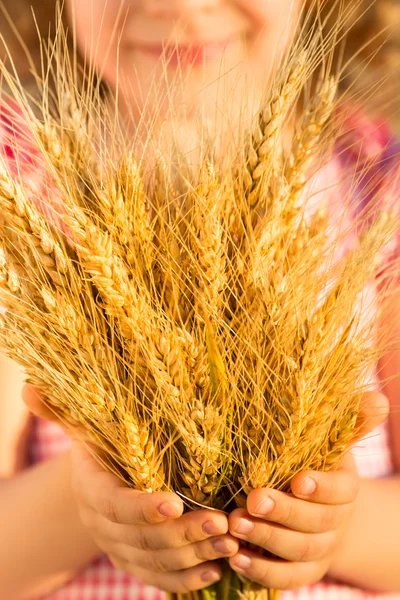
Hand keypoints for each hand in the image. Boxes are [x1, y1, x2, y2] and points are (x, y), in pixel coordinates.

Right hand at [22, 384, 238, 592]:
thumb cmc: (103, 443)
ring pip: (156, 560)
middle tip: (220, 522)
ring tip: (229, 542)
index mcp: (92, 489)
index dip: (141, 507)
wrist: (101, 478)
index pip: (115, 504)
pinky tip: (215, 570)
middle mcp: (102, 525)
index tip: (174, 502)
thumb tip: (30, 387)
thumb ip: (64, 410)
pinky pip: (159, 579)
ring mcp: (119, 548)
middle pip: (142, 538)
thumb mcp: (87, 424)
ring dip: (194, 554)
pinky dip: (186, 581)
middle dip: (183, 532)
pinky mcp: (136, 562)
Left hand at [228, 391, 388, 590]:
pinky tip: (236, 557)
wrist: (322, 509)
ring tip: (235, 524)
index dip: (322, 488)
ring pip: (298, 551)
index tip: (298, 480)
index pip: (340, 491)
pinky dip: (262, 571)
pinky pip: (286, 577)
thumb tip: (376, 397)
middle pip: (315, 524)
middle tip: (252, 500)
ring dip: (266, 539)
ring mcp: (320, 549)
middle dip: (283, 513)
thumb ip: (351, 421)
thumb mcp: (333, 441)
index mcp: (344, 488)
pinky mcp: (301, 569)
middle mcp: (335, 522)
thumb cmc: (319, 463)